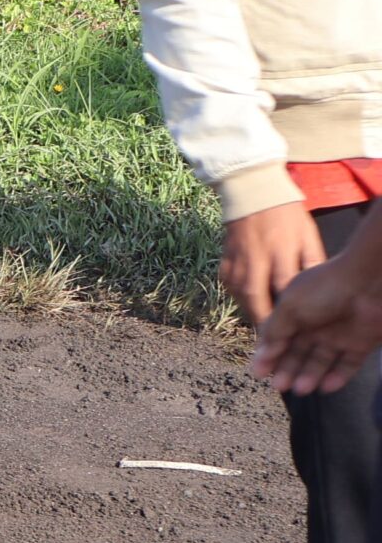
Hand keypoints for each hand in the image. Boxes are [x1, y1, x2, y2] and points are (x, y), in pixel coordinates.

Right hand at [222, 202, 327, 325]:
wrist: (250, 195)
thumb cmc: (286, 216)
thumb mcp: (308, 237)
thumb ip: (312, 265)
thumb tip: (318, 293)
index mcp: (279, 253)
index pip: (283, 293)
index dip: (289, 317)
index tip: (295, 335)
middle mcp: (254, 262)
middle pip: (257, 303)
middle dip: (265, 327)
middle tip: (274, 347)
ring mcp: (235, 265)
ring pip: (243, 301)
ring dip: (255, 318)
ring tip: (268, 335)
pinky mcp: (224, 266)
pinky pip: (234, 292)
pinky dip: (245, 304)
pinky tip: (256, 310)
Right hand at [254, 252, 381, 394]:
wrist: (368, 282)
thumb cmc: (323, 288)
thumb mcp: (290, 307)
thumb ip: (275, 331)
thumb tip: (262, 354)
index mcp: (295, 312)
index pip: (278, 338)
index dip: (268, 356)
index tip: (259, 373)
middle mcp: (314, 325)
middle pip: (298, 353)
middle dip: (288, 370)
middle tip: (280, 386)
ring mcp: (338, 335)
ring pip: (321, 362)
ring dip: (310, 376)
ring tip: (301, 389)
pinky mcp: (360, 344)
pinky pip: (348, 365)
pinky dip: (338, 377)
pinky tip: (326, 387)